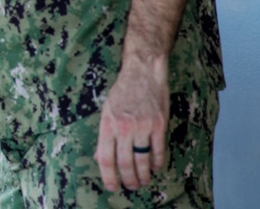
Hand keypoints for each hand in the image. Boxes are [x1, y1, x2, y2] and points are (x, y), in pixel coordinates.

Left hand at [94, 56, 168, 191]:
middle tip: (131, 187)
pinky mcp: (159, 125)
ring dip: (143, 175)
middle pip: (124, 163)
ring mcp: (142, 127)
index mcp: (107, 124)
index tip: (112, 186)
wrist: (143, 72)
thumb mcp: (106, 110)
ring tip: (143, 181)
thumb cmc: (123, 91)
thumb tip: (100, 157)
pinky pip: (158, 151)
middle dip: (128, 180)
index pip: (105, 157)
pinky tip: (155, 168)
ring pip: (142, 161)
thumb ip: (105, 135)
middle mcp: (123, 127)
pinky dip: (157, 163)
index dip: (108, 176)